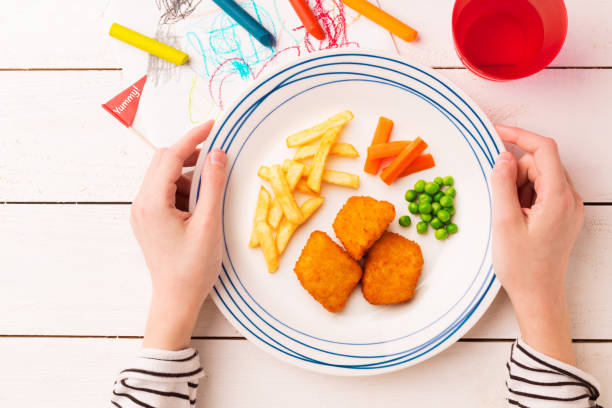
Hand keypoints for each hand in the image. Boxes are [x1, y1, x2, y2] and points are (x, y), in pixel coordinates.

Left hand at [130, 121, 226, 349]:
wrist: (176, 299)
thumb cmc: (193, 267)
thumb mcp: (209, 224)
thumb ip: (213, 185)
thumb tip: (218, 153)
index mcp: (152, 202)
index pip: (171, 157)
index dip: (193, 137)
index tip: (214, 124)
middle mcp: (141, 203)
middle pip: (164, 162)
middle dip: (191, 155)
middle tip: (219, 157)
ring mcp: (142, 212)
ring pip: (166, 177)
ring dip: (190, 176)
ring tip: (212, 196)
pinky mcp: (149, 220)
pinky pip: (166, 192)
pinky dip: (185, 191)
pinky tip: (201, 207)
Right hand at [491, 125, 583, 364]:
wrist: (539, 295)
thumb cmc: (521, 265)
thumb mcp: (504, 222)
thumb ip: (502, 184)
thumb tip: (502, 156)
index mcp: (558, 197)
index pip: (543, 149)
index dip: (519, 135)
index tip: (495, 131)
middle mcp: (570, 198)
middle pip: (539, 163)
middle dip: (514, 173)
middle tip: (501, 202)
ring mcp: (568, 207)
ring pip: (539, 176)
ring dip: (518, 187)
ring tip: (509, 216)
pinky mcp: (563, 215)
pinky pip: (542, 191)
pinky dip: (525, 196)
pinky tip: (517, 218)